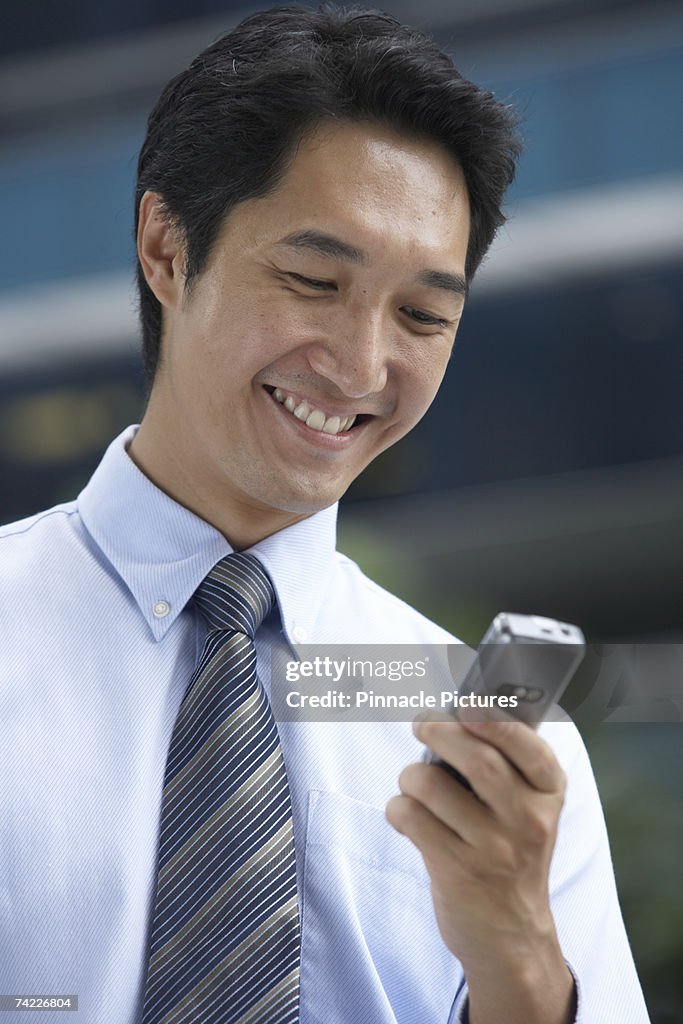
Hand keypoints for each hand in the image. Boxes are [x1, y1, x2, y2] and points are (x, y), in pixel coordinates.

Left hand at [385, 714, 575, 1023]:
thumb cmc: (511, 855)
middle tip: (423, 724)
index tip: (466, 704)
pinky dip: (398, 808)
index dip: (495, 718)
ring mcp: (492, 848)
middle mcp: (527, 820)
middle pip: (476, 757)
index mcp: (548, 794)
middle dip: (438, 730)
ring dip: (410, 775)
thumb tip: (453, 713)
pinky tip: (406, 817)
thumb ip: (505, 764)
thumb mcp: (528, 810)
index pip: (529, 746)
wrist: (512, 936)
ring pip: (432, 784)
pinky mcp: (456, 870)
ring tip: (414, 784)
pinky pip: (411, 816)